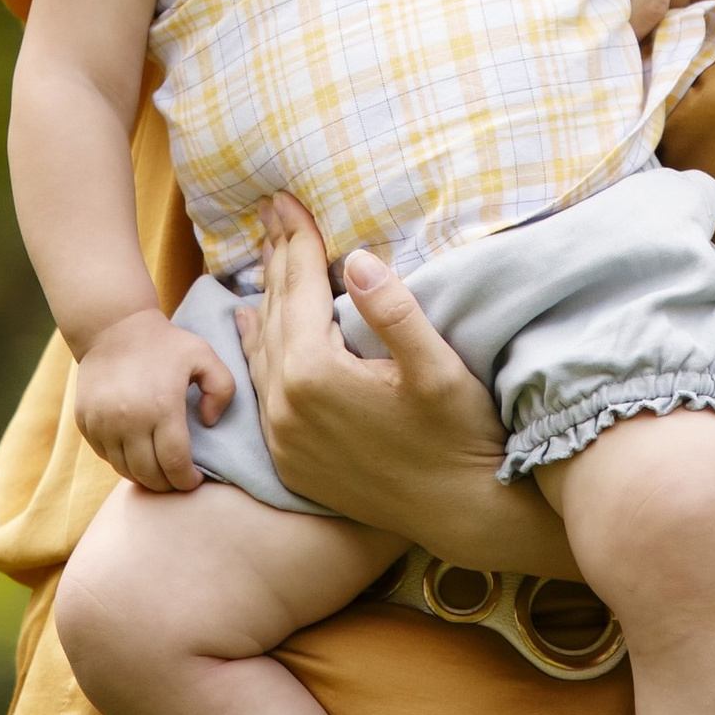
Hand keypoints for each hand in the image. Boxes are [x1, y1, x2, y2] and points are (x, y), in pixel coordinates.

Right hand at [70, 308, 234, 494]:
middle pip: (149, 474)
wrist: (113, 327)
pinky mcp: (85, 422)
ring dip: (144, 476)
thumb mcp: (204, 355)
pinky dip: (122, 461)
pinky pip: (106, 456)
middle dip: (167, 485)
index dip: (187, 481)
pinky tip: (137, 453)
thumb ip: (222, 389)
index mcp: (161, 407)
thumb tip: (208, 423)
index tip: (195, 480)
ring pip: (125, 469)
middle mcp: (128, 420)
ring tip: (158, 470)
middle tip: (178, 479)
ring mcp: (102, 423)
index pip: (175, 464)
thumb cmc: (164, 344)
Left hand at [238, 198, 564, 565]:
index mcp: (314, 375)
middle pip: (276, 314)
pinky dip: (258, 349)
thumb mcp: (439, 369)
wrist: (464, 515)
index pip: (300, 290)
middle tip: (271, 213)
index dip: (296, 240)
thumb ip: (396, 312)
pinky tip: (250, 325)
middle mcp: (285, 407)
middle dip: (277, 259)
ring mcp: (283, 436)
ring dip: (266, 299)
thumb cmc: (461, 438)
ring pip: (263, 349)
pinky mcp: (291, 457)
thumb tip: (359, 259)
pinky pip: (262, 389)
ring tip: (264, 255)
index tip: (286, 199)